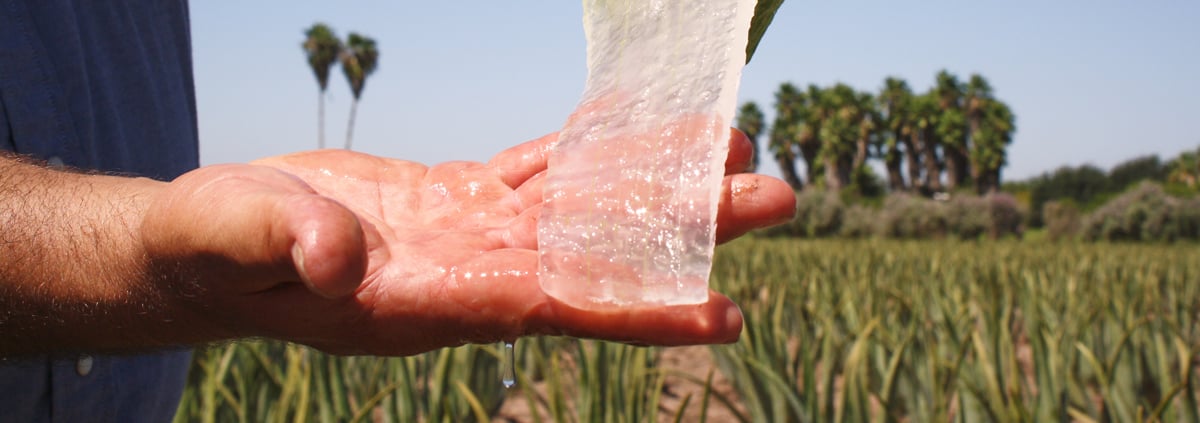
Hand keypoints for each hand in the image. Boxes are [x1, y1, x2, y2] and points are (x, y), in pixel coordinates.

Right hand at [141, 130, 794, 354]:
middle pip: (597, 250)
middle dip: (686, 228)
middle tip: (777, 195)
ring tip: (732, 150)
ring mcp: (470, 234)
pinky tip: (640, 129)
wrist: (212, 248)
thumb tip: (339, 255)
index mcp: (426, 302)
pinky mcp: (459, 196)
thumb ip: (282, 245)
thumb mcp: (232, 241)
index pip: (552, 306)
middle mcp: (468, 273)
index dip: (638, 307)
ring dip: (656, 180)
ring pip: (582, 203)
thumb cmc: (214, 252)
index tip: (722, 312)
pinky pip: (542, 169)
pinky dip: (593, 148)